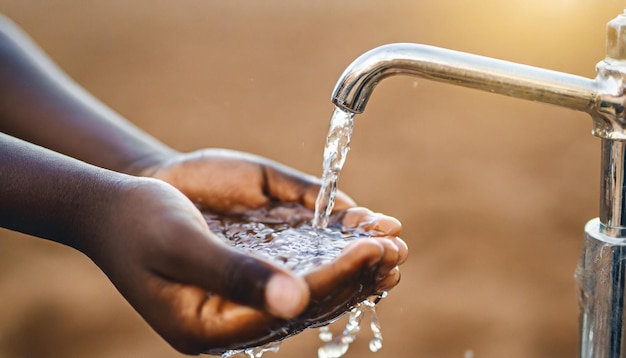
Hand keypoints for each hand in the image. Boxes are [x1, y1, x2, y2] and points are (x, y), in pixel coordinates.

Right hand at [122, 149, 406, 352]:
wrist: (114, 208)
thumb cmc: (138, 221)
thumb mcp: (179, 243)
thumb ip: (234, 272)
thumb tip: (297, 300)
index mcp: (209, 325)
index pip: (290, 305)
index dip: (337, 277)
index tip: (375, 248)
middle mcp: (232, 319)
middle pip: (309, 303)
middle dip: (356, 275)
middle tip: (397, 250)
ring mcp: (241, 298)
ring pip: (310, 289)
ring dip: (352, 268)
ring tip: (391, 246)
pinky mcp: (248, 277)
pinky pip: (298, 271)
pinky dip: (331, 254)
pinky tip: (359, 238)